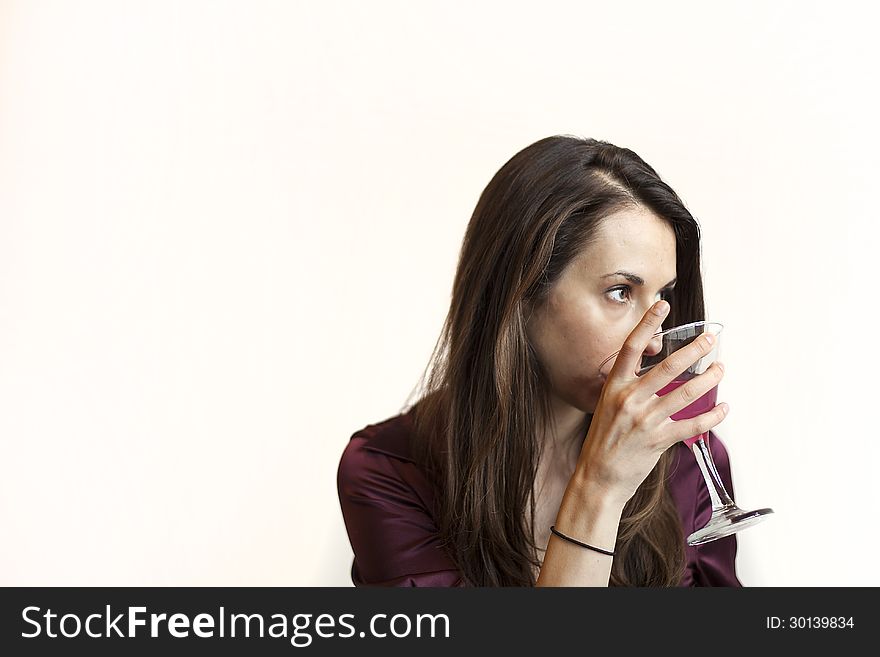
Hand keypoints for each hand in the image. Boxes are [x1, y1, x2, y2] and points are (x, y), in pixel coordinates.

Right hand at [574, 301, 727, 508]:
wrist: (598, 476)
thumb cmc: (604, 440)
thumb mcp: (606, 406)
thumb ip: (628, 387)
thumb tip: (654, 370)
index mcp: (614, 387)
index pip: (631, 348)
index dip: (648, 324)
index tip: (663, 305)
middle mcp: (628, 400)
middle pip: (667, 367)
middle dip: (694, 350)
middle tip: (711, 340)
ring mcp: (644, 421)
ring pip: (685, 393)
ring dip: (708, 379)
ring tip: (721, 369)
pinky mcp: (658, 441)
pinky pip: (692, 424)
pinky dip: (712, 415)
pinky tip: (723, 407)